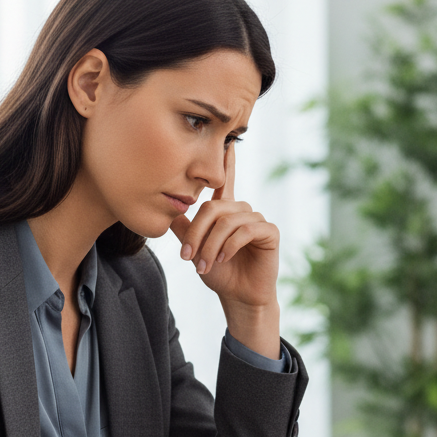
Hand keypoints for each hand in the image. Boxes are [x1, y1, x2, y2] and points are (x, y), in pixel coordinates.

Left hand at [169, 144, 280, 357]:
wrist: (239, 297)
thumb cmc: (219, 273)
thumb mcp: (195, 250)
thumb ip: (184, 229)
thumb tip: (168, 210)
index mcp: (226, 211)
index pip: (225, 181)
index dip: (227, 161)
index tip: (228, 139)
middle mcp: (242, 210)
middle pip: (213, 208)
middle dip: (197, 233)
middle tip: (187, 257)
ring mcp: (257, 219)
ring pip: (227, 221)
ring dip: (211, 245)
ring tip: (203, 265)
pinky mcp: (269, 231)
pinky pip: (246, 230)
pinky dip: (230, 245)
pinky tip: (223, 259)